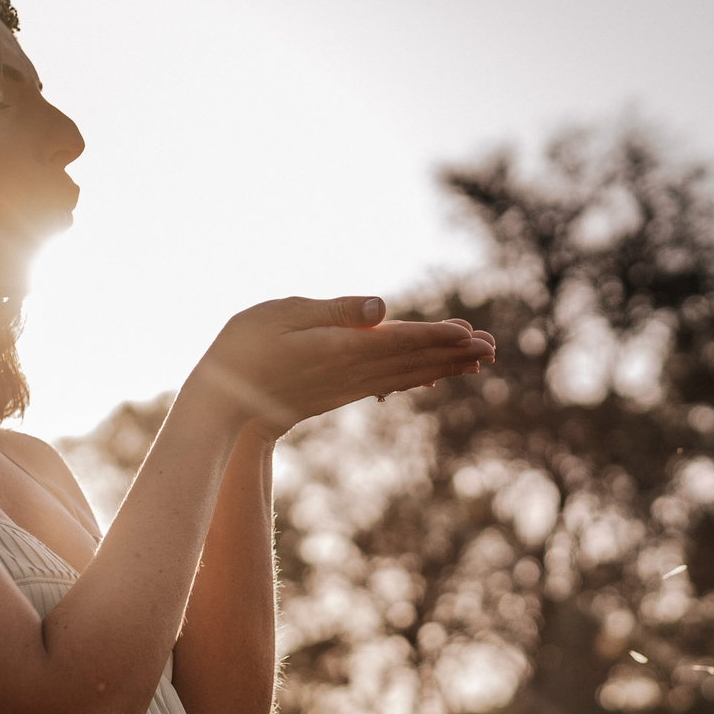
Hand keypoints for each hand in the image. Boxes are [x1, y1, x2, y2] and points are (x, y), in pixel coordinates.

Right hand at [192, 297, 494, 435]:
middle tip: (492, 348)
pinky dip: (414, 378)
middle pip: (412, 361)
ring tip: (476, 362)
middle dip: (453, 354)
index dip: (438, 336)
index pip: (401, 341)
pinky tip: (429, 378)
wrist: (221, 405)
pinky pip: (386, 384)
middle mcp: (351, 372)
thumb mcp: (283, 314)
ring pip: (404, 375)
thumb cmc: (243, 350)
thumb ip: (335, 310)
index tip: (471, 334)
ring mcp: (344, 386)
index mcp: (342, 350)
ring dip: (442, 367)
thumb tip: (382, 307)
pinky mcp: (336, 393)